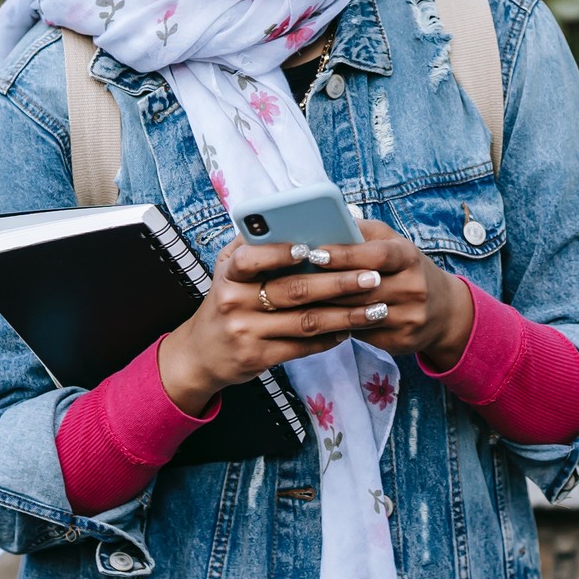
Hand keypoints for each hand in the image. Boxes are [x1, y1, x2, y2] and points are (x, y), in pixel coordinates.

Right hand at [156, 222, 471, 413]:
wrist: (201, 353)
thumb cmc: (229, 300)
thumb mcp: (229, 270)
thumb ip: (255, 245)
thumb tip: (298, 220)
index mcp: (229, 273)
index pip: (251, 258)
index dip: (281, 253)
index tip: (313, 247)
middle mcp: (234, 301)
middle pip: (294, 291)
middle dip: (339, 283)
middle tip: (374, 277)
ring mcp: (245, 333)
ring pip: (306, 322)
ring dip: (346, 315)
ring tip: (377, 307)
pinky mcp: (257, 358)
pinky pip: (302, 347)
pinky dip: (331, 337)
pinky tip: (352, 329)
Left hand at [308, 219, 473, 365]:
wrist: (444, 310)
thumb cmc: (405, 269)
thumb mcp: (392, 243)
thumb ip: (362, 232)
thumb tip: (326, 220)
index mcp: (409, 257)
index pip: (376, 255)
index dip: (345, 255)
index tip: (315, 253)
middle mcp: (414, 287)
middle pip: (362, 289)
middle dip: (326, 285)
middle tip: (293, 280)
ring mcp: (410, 317)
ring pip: (358, 315)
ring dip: (326, 308)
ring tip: (297, 301)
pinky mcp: (402, 341)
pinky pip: (362, 335)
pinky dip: (337, 327)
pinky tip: (317, 321)